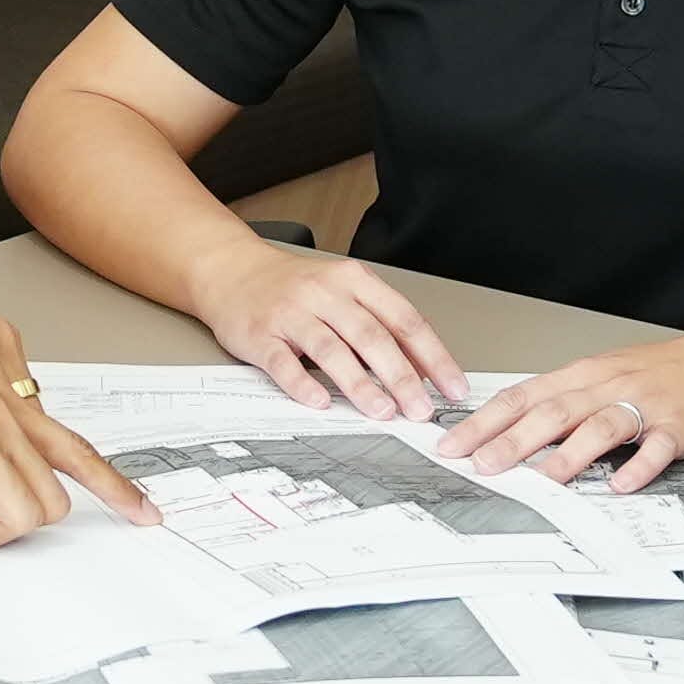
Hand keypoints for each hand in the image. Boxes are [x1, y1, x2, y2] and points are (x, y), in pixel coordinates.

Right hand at [188, 237, 466, 420]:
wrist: (231, 271)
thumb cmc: (294, 289)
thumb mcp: (343, 293)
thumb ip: (380, 325)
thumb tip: (425, 371)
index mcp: (354, 281)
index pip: (404, 319)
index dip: (432, 356)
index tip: (452, 388)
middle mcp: (325, 293)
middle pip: (372, 336)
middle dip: (402, 377)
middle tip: (420, 409)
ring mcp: (291, 313)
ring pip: (332, 350)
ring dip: (360, 384)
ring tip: (382, 412)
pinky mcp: (260, 334)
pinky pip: (284, 362)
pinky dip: (303, 384)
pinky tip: (320, 403)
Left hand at [440, 332, 683, 492]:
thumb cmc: (663, 374)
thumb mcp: (605, 378)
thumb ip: (563, 402)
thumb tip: (510, 430)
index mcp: (583, 376)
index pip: (523, 397)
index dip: (485, 421)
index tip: (452, 444)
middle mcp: (608, 386)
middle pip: (553, 411)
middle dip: (513, 440)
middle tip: (482, 465)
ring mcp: (645, 405)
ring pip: (600, 425)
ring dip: (568, 454)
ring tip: (543, 479)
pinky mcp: (680, 425)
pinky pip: (657, 446)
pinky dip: (639, 466)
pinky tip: (622, 484)